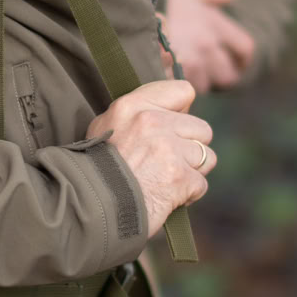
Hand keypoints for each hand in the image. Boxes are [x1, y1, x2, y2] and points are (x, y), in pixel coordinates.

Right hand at [88, 80, 215, 238]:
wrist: (90, 205)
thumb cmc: (96, 168)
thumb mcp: (106, 126)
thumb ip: (139, 112)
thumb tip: (175, 109)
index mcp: (132, 105)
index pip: (183, 91)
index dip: (182, 112)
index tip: (171, 128)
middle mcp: (152, 121)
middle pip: (201, 128)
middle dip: (189, 147)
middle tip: (164, 161)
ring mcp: (168, 149)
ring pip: (206, 156)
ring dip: (191, 171)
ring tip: (164, 179)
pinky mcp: (180, 177)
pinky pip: (200, 183)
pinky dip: (187, 194)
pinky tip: (165, 196)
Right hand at [161, 0, 255, 92]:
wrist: (131, 9)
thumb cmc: (161, 1)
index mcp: (216, 25)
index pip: (246, 49)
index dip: (243, 59)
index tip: (234, 61)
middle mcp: (206, 44)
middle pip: (229, 76)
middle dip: (220, 76)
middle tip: (209, 72)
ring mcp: (190, 60)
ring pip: (205, 85)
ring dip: (197, 83)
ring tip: (186, 74)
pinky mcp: (172, 73)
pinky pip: (182, 89)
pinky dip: (178, 87)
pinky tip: (171, 77)